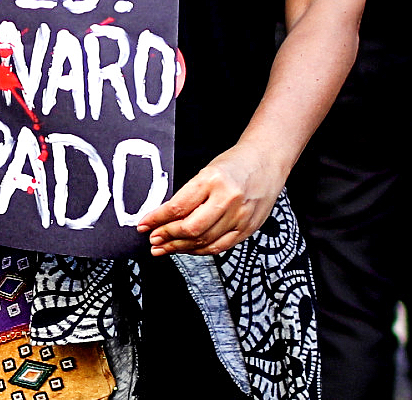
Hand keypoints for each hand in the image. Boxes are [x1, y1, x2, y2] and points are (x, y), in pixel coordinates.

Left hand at [137, 137, 291, 255]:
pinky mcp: (248, 228)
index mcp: (213, 179)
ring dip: (180, 247)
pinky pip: (220, 246)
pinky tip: (188, 248)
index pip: (178, 206)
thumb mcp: (207, 171)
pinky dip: (200, 250)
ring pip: (204, 241)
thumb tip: (164, 217)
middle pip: (191, 228)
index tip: (144, 224)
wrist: (267, 161)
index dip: (157, 219)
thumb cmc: (236, 163)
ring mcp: (240, 216)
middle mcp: (228, 199)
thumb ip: (189, 195)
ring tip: (165, 247)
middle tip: (154, 239)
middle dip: (167, 237)